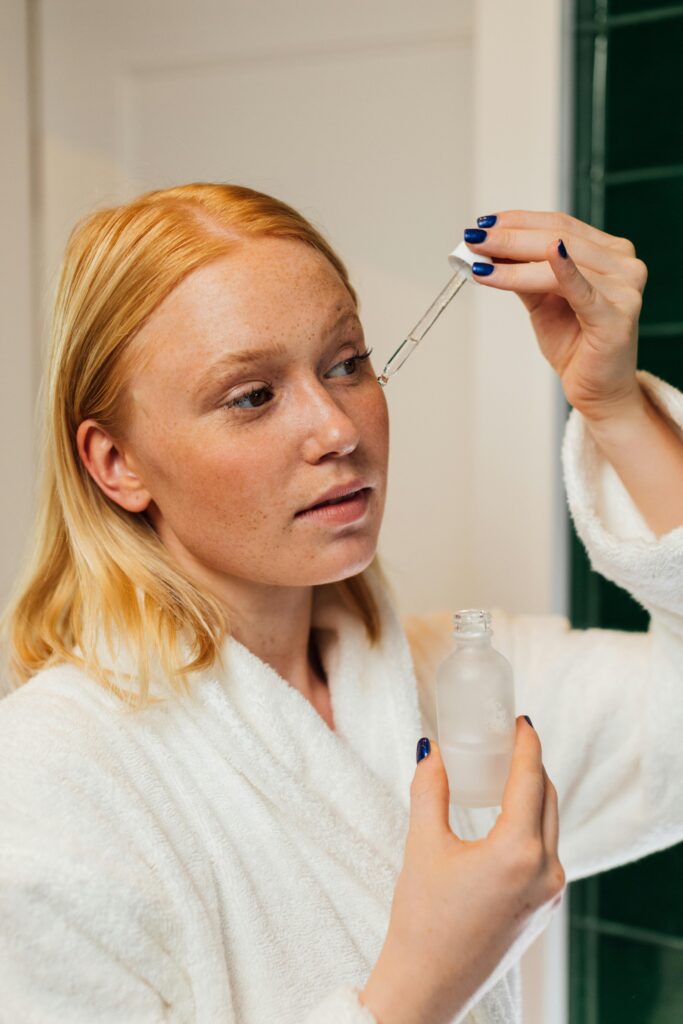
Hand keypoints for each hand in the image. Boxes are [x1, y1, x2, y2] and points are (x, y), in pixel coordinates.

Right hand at [359, 717, 564, 1023]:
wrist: (427, 988)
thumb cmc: (421, 919)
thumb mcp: (422, 845)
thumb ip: (430, 790)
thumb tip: (432, 750)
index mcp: (518, 852)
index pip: (531, 779)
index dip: (527, 744)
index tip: (520, 720)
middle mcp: (545, 872)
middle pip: (548, 799)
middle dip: (532, 765)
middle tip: (508, 740)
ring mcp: (549, 895)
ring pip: (549, 827)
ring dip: (533, 796)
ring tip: (506, 774)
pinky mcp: (543, 911)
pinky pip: (545, 853)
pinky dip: (531, 826)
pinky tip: (507, 819)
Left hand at [463, 211, 648, 420]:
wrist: (597, 390)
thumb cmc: (575, 344)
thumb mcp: (542, 301)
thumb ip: (522, 274)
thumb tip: (488, 249)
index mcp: (609, 252)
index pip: (559, 224)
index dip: (519, 220)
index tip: (484, 223)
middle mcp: (623, 263)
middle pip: (558, 237)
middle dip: (510, 238)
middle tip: (474, 239)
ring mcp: (625, 288)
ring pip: (560, 261)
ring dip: (514, 261)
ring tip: (481, 261)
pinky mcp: (616, 316)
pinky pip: (581, 289)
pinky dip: (561, 271)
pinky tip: (546, 256)